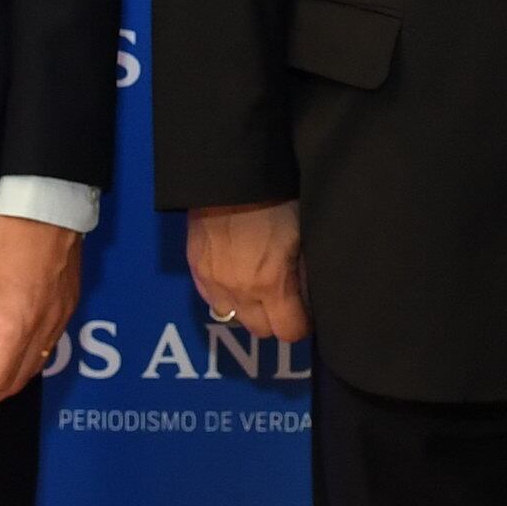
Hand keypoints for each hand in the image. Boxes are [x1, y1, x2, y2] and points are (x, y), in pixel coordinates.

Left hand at [0, 215, 81, 419]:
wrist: (50, 204)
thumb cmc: (8, 237)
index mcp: (20, 325)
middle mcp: (46, 328)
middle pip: (18, 380)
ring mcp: (62, 317)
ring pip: (36, 366)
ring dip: (8, 383)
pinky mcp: (69, 306)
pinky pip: (49, 348)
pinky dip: (27, 363)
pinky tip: (11, 357)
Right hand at [186, 199, 309, 343]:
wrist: (232, 174)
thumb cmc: (276, 198)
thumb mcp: (303, 234)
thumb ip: (305, 271)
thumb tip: (310, 295)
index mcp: (270, 283)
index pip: (288, 331)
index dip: (302, 324)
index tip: (307, 314)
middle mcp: (239, 291)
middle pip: (260, 330)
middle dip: (276, 320)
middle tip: (286, 301)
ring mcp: (213, 282)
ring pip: (233, 318)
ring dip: (249, 310)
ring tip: (260, 289)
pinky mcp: (196, 268)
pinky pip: (212, 299)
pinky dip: (226, 296)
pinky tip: (237, 278)